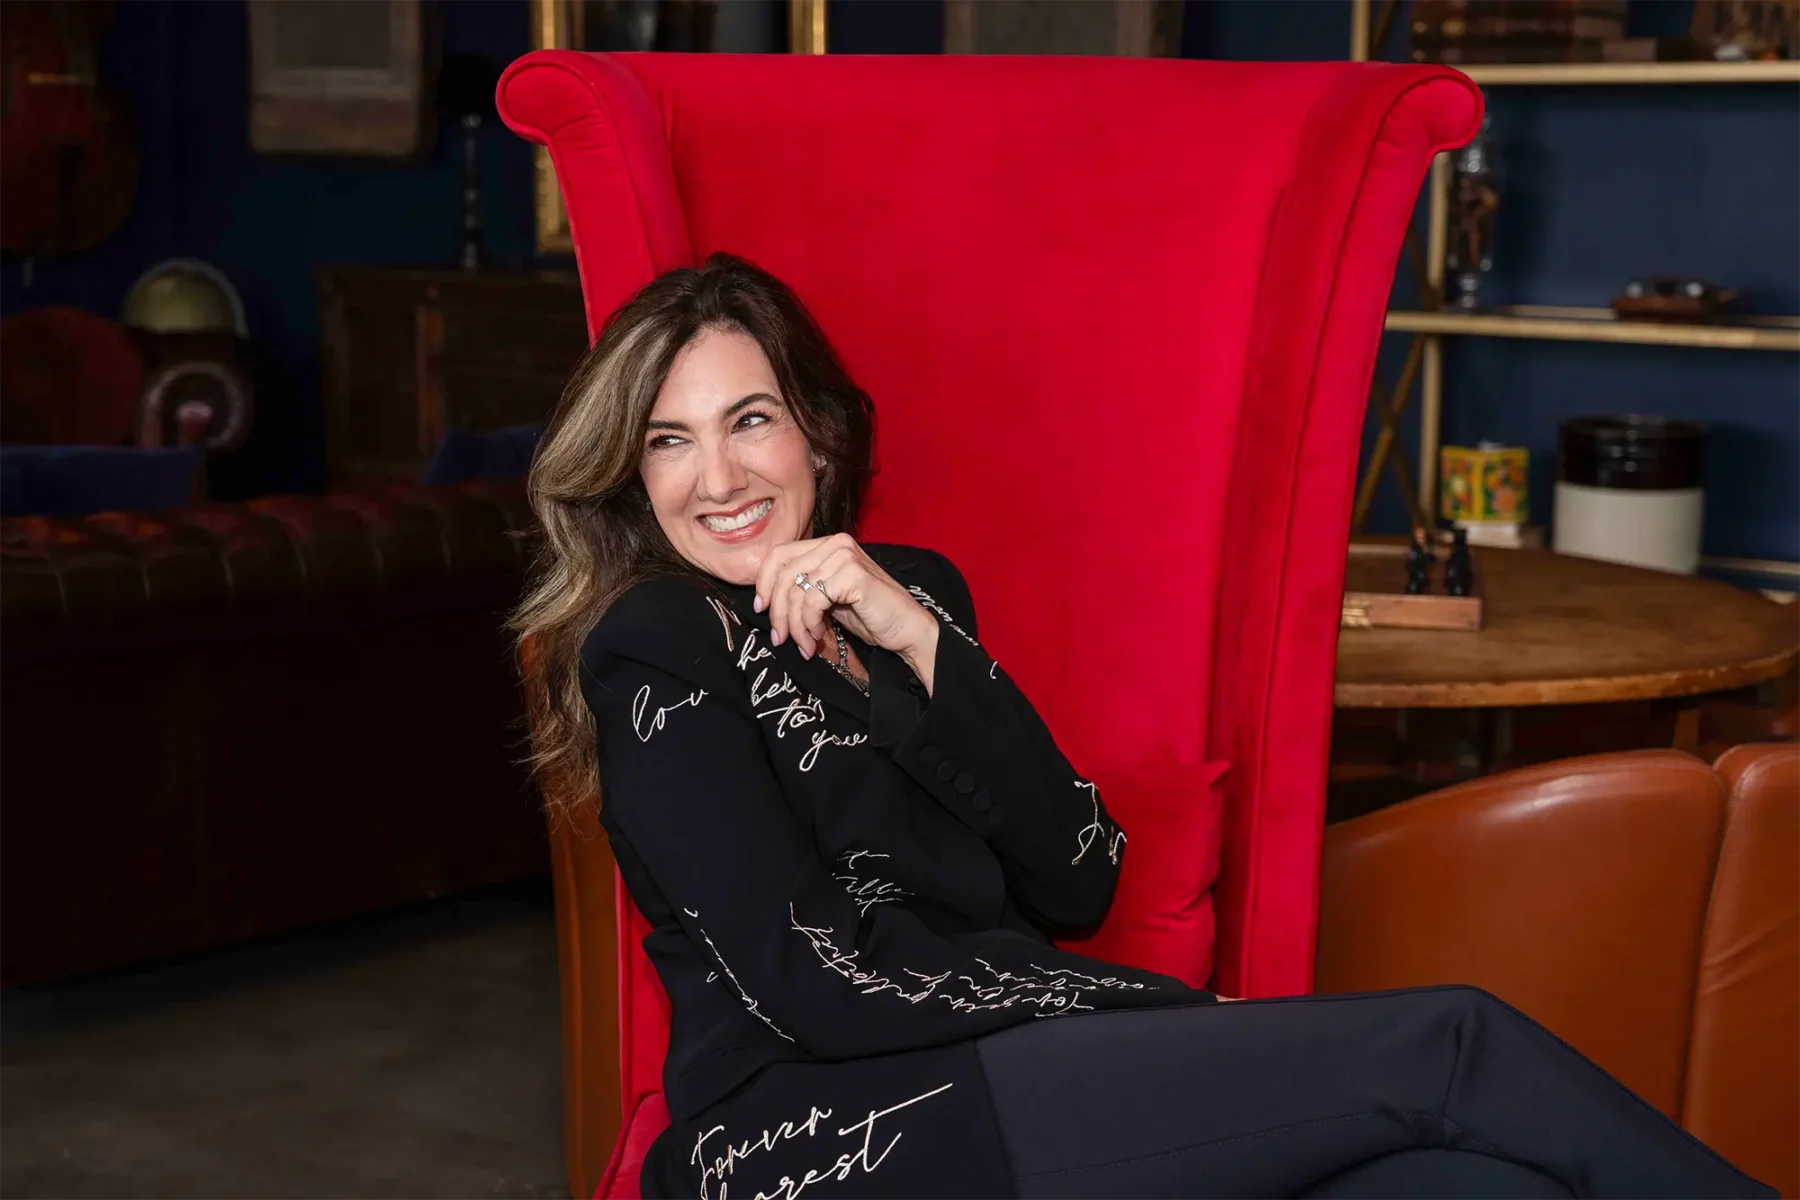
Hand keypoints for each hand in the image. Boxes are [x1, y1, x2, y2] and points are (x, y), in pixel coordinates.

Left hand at [753, 533, 939, 690]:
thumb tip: (764, 600)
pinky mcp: (852, 575)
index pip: (779, 554)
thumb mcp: (827, 598)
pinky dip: (810, 623)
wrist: (907, 630)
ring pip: (795, 591)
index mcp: (828, 544)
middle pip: (783, 574)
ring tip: (805, 644)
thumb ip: (802, 589)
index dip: (763, 582)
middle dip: (777, 611)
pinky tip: (820, 635)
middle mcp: (836, 543)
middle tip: (781, 638)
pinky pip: (812, 601)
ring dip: (795, 625)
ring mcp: (845, 556)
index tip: (761, 609)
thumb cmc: (869, 616)